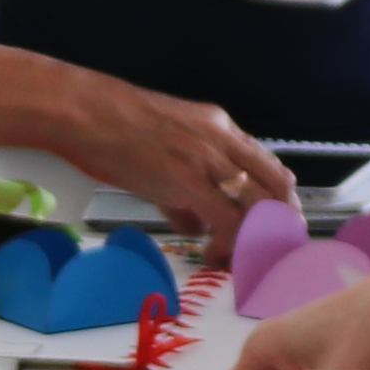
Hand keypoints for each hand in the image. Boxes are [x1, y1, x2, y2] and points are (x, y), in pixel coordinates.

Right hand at [64, 82, 294, 230]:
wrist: (86, 113)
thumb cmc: (112, 127)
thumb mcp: (161, 153)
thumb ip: (183, 193)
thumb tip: (195, 225)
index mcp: (219, 127)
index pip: (268, 164)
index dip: (277, 201)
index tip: (274, 226)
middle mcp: (222, 139)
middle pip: (277, 183)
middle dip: (282, 221)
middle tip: (271, 248)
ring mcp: (208, 158)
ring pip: (259, 203)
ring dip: (257, 236)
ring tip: (242, 256)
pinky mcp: (189, 180)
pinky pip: (228, 220)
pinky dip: (228, 243)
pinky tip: (212, 253)